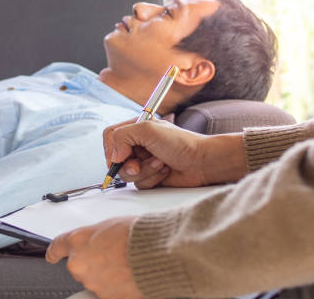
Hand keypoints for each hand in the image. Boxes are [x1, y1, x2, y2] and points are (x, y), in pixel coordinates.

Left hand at [46, 216, 141, 298]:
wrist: (156, 253)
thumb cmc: (137, 234)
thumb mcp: (110, 226)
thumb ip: (95, 238)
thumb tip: (98, 244)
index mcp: (77, 241)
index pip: (57, 247)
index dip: (54, 252)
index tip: (51, 255)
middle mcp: (79, 264)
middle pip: (78, 266)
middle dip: (92, 262)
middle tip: (111, 256)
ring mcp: (92, 283)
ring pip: (94, 280)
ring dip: (105, 275)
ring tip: (125, 265)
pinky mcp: (106, 298)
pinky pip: (107, 292)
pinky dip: (116, 286)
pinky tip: (129, 276)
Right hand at [103, 119, 246, 188]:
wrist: (202, 162)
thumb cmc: (181, 143)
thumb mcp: (148, 129)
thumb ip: (123, 136)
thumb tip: (113, 156)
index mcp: (136, 128)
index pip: (110, 136)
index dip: (111, 149)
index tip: (120, 156)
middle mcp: (138, 145)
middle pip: (116, 159)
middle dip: (130, 164)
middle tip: (140, 163)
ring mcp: (143, 161)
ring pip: (127, 174)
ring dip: (144, 171)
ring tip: (160, 163)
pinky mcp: (150, 176)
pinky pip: (139, 184)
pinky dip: (152, 178)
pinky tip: (165, 171)